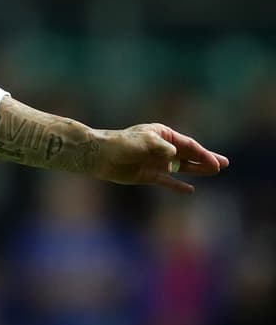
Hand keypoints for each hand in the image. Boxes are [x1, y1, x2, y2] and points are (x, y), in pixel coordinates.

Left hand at [94, 123, 228, 192]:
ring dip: (196, 170)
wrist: (100, 156)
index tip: (216, 163)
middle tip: (224, 165)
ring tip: (214, 172)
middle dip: (205, 159)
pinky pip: (167, 181)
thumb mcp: (143, 142)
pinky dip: (177, 185)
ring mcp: (155, 162)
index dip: (203, 154)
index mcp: (162, 135)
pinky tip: (190, 190)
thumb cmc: (121, 144)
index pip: (188, 145)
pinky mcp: (148, 175)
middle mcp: (161, 148)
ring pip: (181, 167)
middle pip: (188, 155)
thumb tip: (173, 154)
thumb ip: (160, 148)